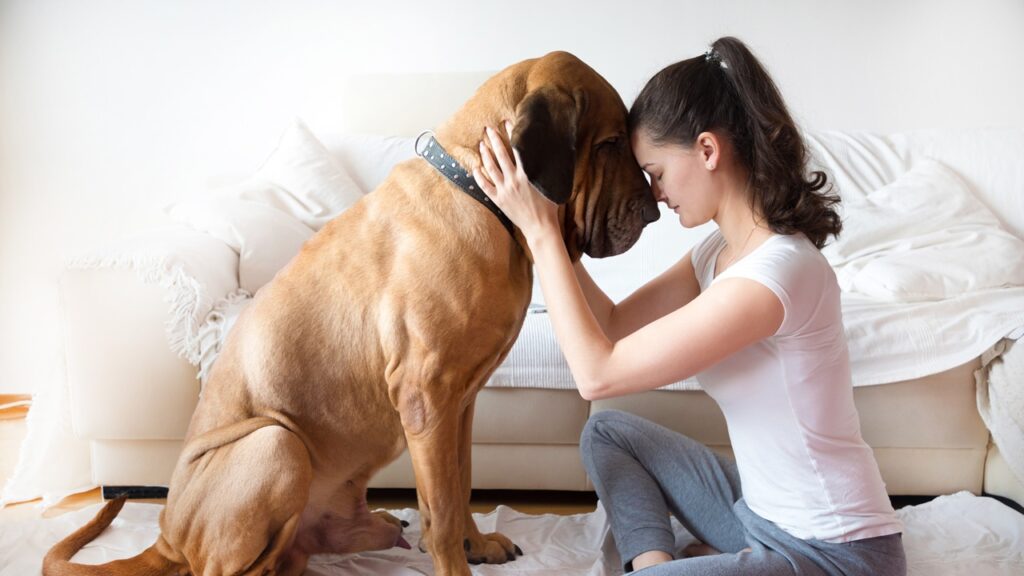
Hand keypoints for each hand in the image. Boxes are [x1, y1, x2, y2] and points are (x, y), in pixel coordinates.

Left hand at [474, 121, 559, 241]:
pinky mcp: (498, 200)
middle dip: (494, 139)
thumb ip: (547, 168)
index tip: (507, 122)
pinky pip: (485, 187)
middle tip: (488, 128)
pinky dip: (479, 177)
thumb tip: (551, 152)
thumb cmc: (549, 206)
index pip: (517, 148)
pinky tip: (475, 168)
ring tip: (482, 143)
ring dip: (486, 154)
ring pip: (491, 168)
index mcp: (527, 174)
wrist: (540, 227)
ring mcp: (504, 190)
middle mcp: (513, 180)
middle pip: (501, 155)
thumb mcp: (551, 184)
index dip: (511, 134)